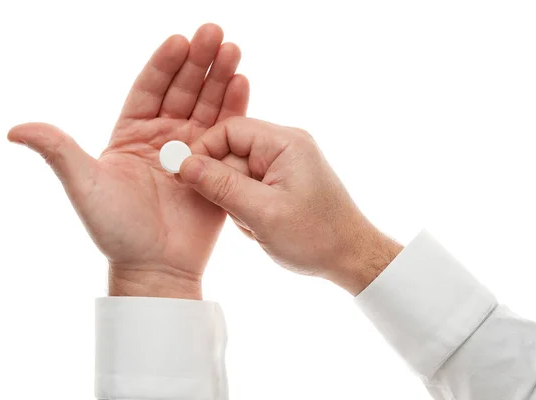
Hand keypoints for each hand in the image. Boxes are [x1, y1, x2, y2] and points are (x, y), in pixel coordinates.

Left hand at [7, 24, 248, 298]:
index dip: (163, 64)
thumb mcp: (85, 186)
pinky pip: (228, 131)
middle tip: (214, 33)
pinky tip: (243, 83)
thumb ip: (59, 151)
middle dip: (198, 61)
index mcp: (132, 133)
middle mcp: (164, 136)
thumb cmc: (116, 230)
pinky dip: (236, 108)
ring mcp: (193, 150)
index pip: (149, 88)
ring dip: (220, 77)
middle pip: (182, 89)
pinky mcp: (217, 166)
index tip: (178, 40)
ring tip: (233, 50)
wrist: (155, 266)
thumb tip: (14, 129)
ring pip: (207, 105)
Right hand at [178, 117, 402, 294]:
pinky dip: (248, 206)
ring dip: (238, 200)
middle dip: (226, 185)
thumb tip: (184, 163)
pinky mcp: (284, 179)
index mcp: (285, 142)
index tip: (187, 178)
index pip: (230, 129)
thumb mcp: (262, 213)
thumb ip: (221, 186)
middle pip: (231, 151)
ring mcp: (286, 162)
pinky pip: (250, 185)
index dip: (203, 151)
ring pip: (237, 172)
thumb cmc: (315, 236)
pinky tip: (262, 225)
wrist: (351, 257)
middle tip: (238, 213)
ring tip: (257, 223)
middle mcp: (286, 145)